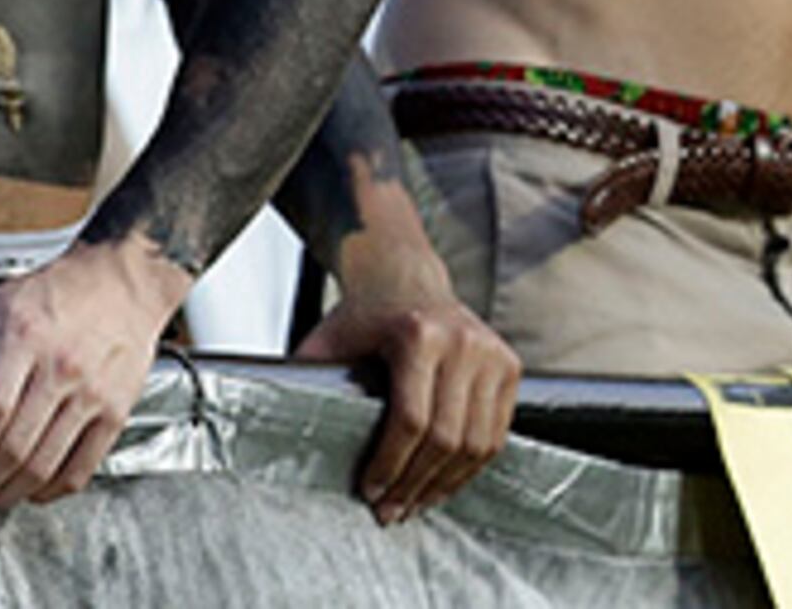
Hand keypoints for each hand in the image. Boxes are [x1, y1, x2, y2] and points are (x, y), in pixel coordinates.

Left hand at [0, 236, 186, 510]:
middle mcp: (59, 369)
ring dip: (16, 492)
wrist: (119, 283)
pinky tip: (38, 491)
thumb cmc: (58, 292)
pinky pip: (84, 466)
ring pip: (47, 464)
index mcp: (23, 339)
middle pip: (17, 446)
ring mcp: (90, 394)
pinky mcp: (115, 412)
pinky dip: (56, 488)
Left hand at [293, 278, 519, 525]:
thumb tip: (282, 426)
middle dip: (415, 484)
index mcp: (417, 334)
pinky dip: (469, 468)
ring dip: (445, 485)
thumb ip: (311, 378)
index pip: (411, 419)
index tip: (371, 492)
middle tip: (392, 512)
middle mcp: (462, 342)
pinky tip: (443, 484)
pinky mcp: (510, 368)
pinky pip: (495, 435)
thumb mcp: (330, 340)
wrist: (404, 279)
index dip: (391, 464)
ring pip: (477, 444)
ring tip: (416, 505)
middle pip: (445, 438)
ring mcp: (491, 354)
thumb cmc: (362, 316)